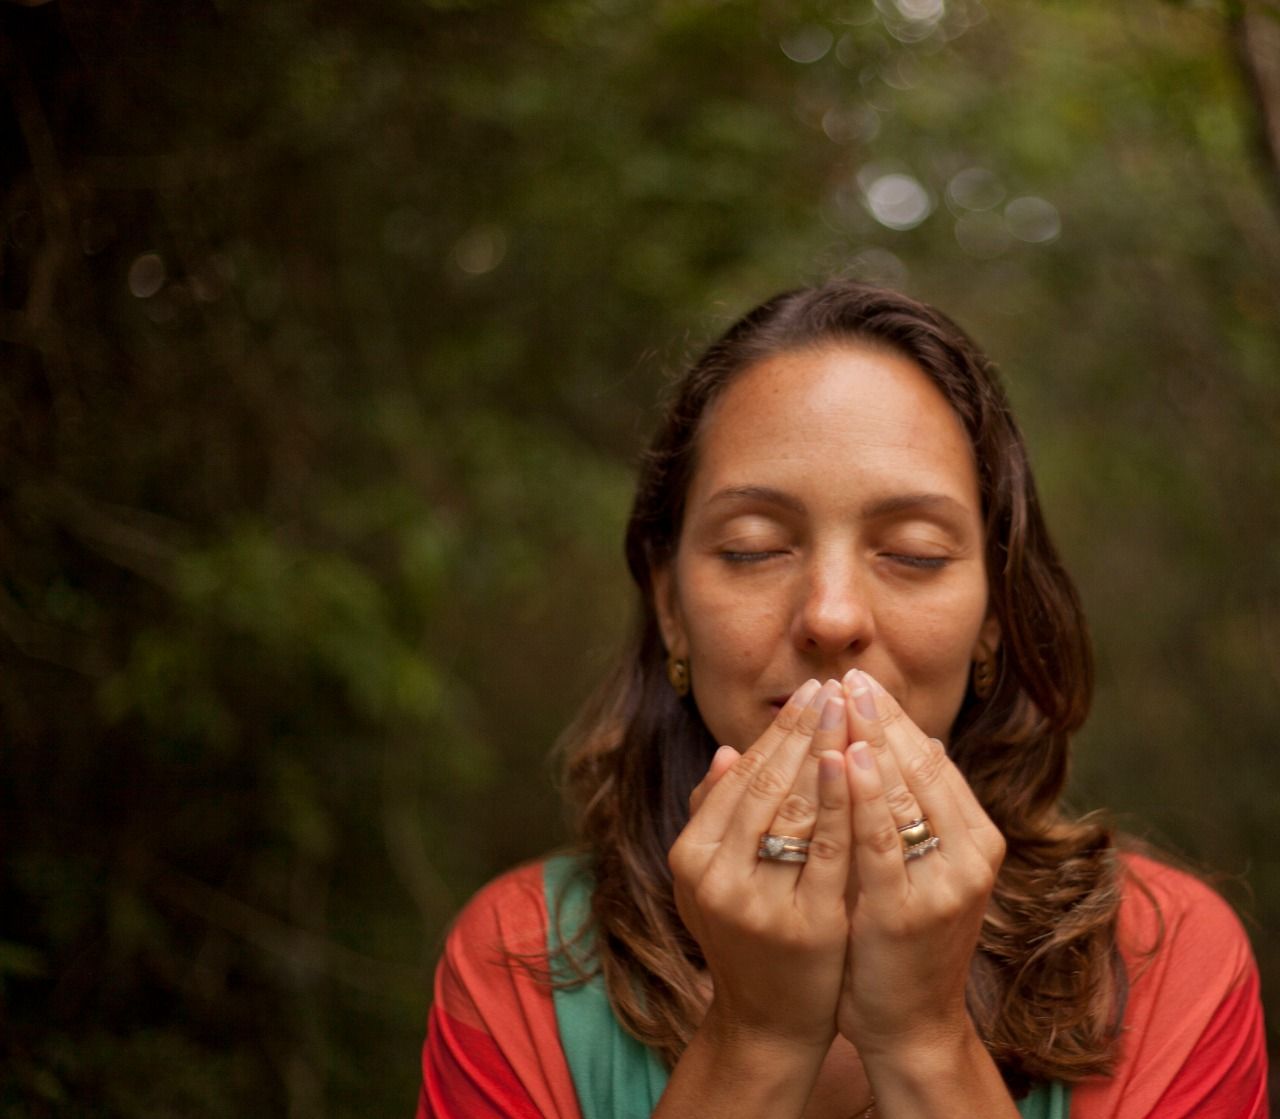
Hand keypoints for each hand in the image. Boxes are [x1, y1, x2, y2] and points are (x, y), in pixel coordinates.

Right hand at [669, 678, 853, 1053]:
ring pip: (797, 808)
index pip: (741, 775)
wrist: (770, 1021)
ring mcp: (757, 902)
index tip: (809, 692)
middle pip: (767, 783)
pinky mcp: (804, 924)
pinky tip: (856, 764)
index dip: (778, 730)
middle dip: (804, 728)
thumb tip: (727, 752)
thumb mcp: (713, 875)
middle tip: (834, 685)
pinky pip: (827, 849)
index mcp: (690, 856)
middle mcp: (714, 876)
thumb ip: (715, 815)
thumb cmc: (745, 936)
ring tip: (851, 710)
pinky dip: (841, 802)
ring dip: (825, 751)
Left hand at [836, 669, 1005, 1062]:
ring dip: (869, 740)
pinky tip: (843, 757)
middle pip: (921, 767)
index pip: (931, 759)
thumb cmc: (900, 936)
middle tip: (846, 672)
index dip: (894, 716)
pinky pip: (881, 841)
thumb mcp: (914, 863)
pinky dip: (863, 795)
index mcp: (974, 836)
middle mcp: (971, 854)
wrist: (908, 1023)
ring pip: (904, 794)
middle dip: (881, 716)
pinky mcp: (908, 910)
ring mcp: (945, 883)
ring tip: (842, 696)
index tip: (858, 677)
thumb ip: (911, 808)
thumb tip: (910, 739)